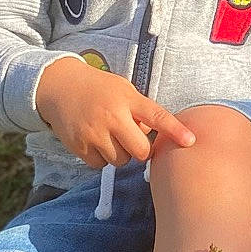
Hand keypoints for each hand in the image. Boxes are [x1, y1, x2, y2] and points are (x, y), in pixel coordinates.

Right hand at [35, 54, 195, 167]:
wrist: (59, 86)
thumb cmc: (98, 89)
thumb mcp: (123, 90)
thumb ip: (140, 110)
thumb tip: (153, 137)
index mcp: (128, 99)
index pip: (157, 116)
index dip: (175, 130)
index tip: (191, 141)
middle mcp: (112, 116)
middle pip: (140, 151)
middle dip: (140, 149)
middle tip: (130, 137)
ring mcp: (95, 133)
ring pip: (120, 161)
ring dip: (119, 154)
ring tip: (109, 135)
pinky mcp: (79, 146)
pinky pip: (100, 165)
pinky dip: (101, 158)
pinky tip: (95, 141)